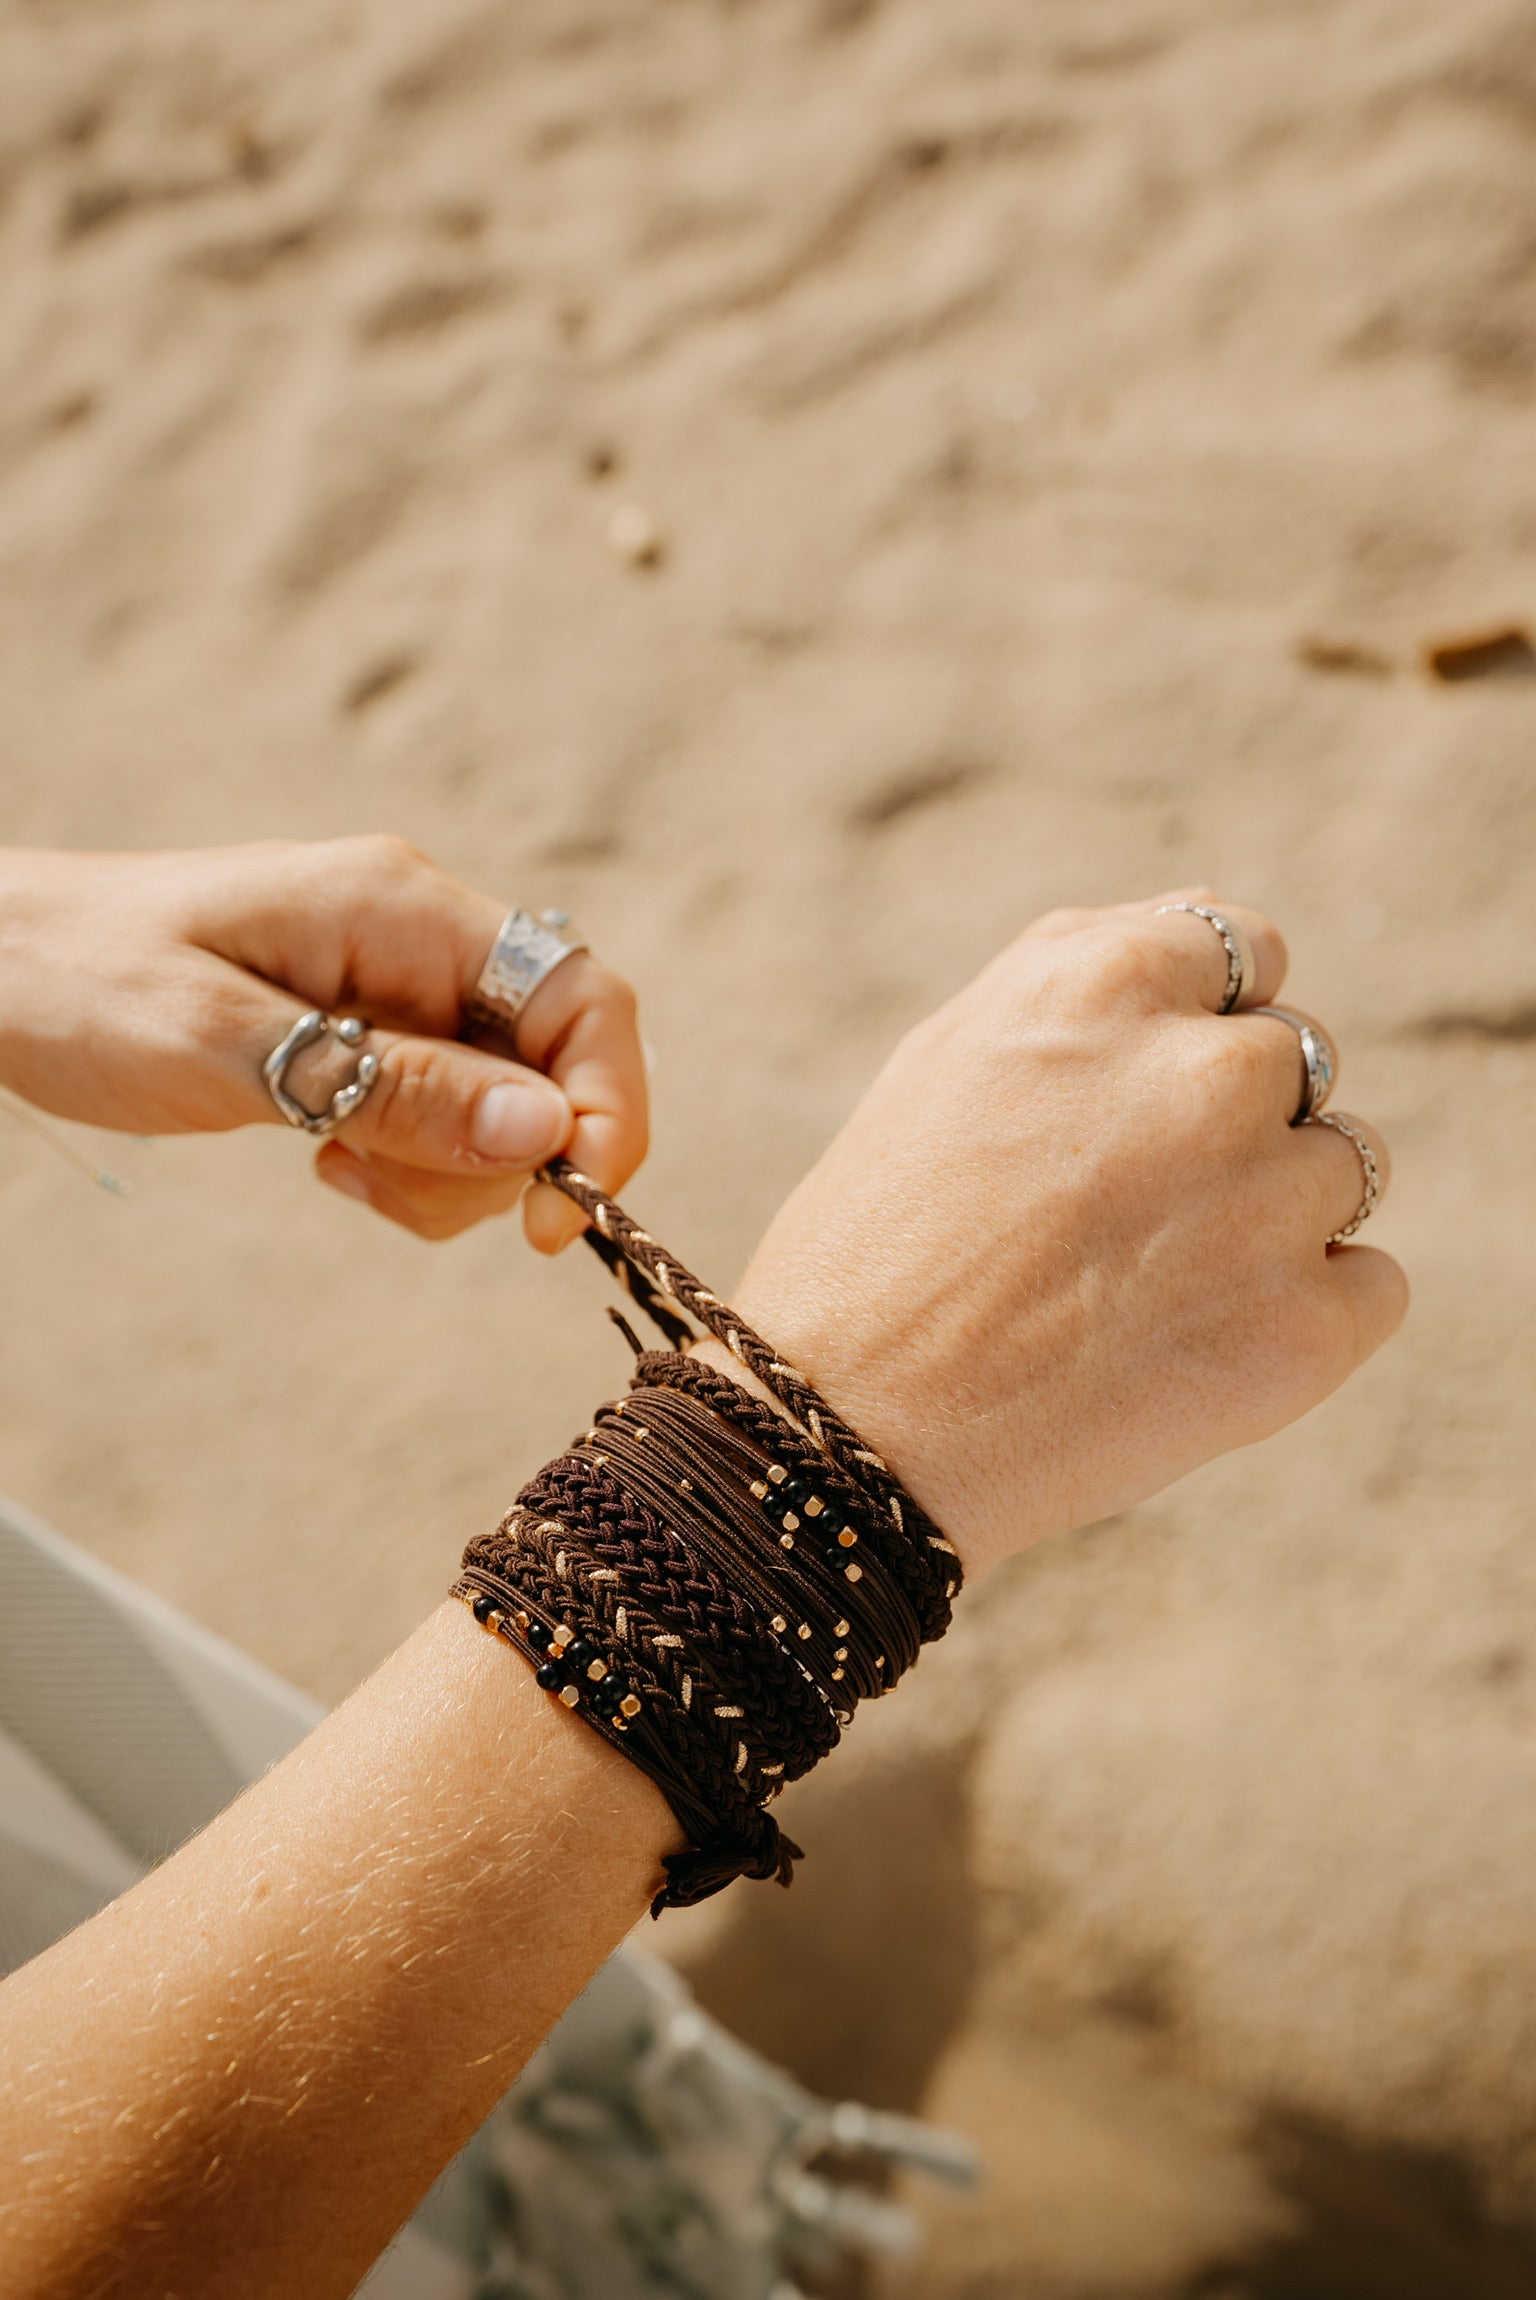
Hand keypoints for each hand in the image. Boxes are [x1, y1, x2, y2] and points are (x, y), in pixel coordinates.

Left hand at [0, 837, 646, 1248]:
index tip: (560, 1212)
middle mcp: (421, 938)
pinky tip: (325, 1155)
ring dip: (448, 1173)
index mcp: (403, 909)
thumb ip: (391, 1088)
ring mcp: (399, 984)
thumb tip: (546, 1131)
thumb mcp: (226, 1047)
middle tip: (381, 1193)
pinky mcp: (372, 1030)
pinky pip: (444, 1114)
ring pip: (504, 1106)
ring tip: (333, 1167)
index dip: (605, 1109)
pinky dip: (411, 1163)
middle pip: (551, 1065)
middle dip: (502, 1161)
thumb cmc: (78, 984)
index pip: (582, 998)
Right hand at [719, 890, 1406, 1576]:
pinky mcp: (1303, 1327)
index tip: (1140, 1099)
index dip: (1198, 1027)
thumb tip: (1213, 935)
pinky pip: (1371, 1283)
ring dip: (1275, 1213)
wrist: (846, 1433)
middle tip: (1122, 1213)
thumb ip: (1091, 971)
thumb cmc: (877, 1237)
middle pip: (1298, 1062)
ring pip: (1347, 1167)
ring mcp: (1266, 1201)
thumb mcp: (952, 1049)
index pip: (1247, 953)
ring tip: (1147, 1284)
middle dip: (1233, 1124)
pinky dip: (1309, 1312)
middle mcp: (1206, 1072)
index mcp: (1110, 980)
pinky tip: (1194, 1345)